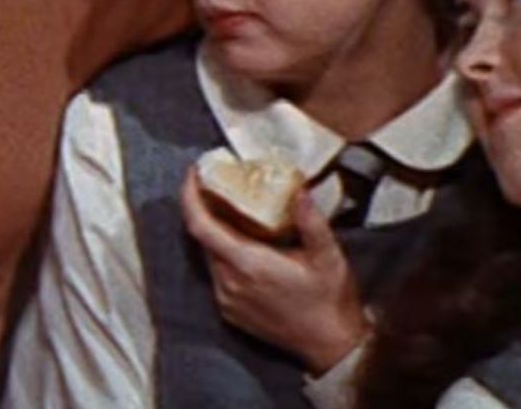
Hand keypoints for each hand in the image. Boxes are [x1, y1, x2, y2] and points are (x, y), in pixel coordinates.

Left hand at [180, 166, 369, 373]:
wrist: (331, 347)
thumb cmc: (330, 301)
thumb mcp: (327, 256)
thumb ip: (311, 220)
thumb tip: (298, 189)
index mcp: (247, 264)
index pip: (200, 226)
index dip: (190, 197)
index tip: (193, 174)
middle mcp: (229, 283)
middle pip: (201, 237)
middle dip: (203, 208)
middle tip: (216, 184)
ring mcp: (226, 300)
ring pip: (208, 256)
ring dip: (213, 232)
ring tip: (229, 209)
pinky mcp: (230, 312)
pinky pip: (216, 274)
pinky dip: (221, 254)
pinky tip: (240, 244)